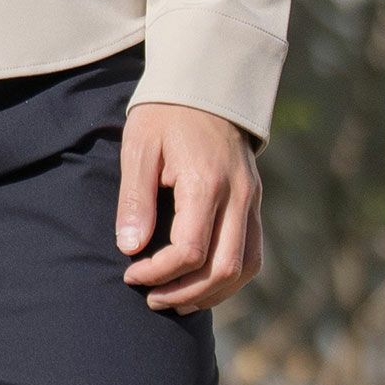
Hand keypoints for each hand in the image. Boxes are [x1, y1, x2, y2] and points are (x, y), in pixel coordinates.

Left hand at [115, 104, 262, 313]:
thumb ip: (135, 200)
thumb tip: (130, 249)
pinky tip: (198, 286)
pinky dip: (227, 280)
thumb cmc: (165, 116)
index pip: (190, 251)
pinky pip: (251, 256)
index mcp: (206, 181)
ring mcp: (251, 200)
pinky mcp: (253, 203)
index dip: (159, 273)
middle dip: (183, 293)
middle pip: (221, 269)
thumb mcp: (139, 149)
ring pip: (244, 269)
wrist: (206, 85)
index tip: (131, 274)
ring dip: (209, 294)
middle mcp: (237, 194)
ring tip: (173, 300)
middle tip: (150, 298)